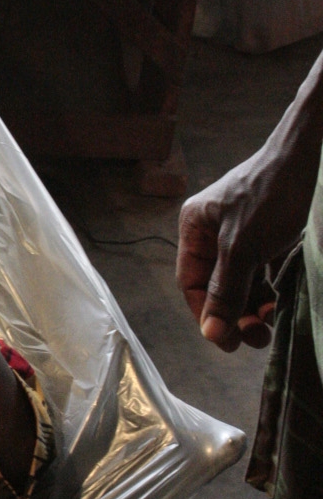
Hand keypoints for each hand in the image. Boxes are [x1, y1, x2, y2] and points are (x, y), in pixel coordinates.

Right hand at [176, 148, 314, 351]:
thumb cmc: (269, 194)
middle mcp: (212, 232)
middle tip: (254, 339)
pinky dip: (267, 291)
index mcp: (195, 229)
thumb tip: (210, 332)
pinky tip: (276, 305)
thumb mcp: (243, 248)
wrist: (306, 157)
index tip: (226, 341)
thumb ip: (226, 291)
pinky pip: (259, 272)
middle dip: (234, 314)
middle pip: (217, 285)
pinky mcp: (264, 235)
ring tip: (268, 327)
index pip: (193, 283)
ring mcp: (239, 233)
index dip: (207, 314)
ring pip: (240, 282)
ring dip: (253, 307)